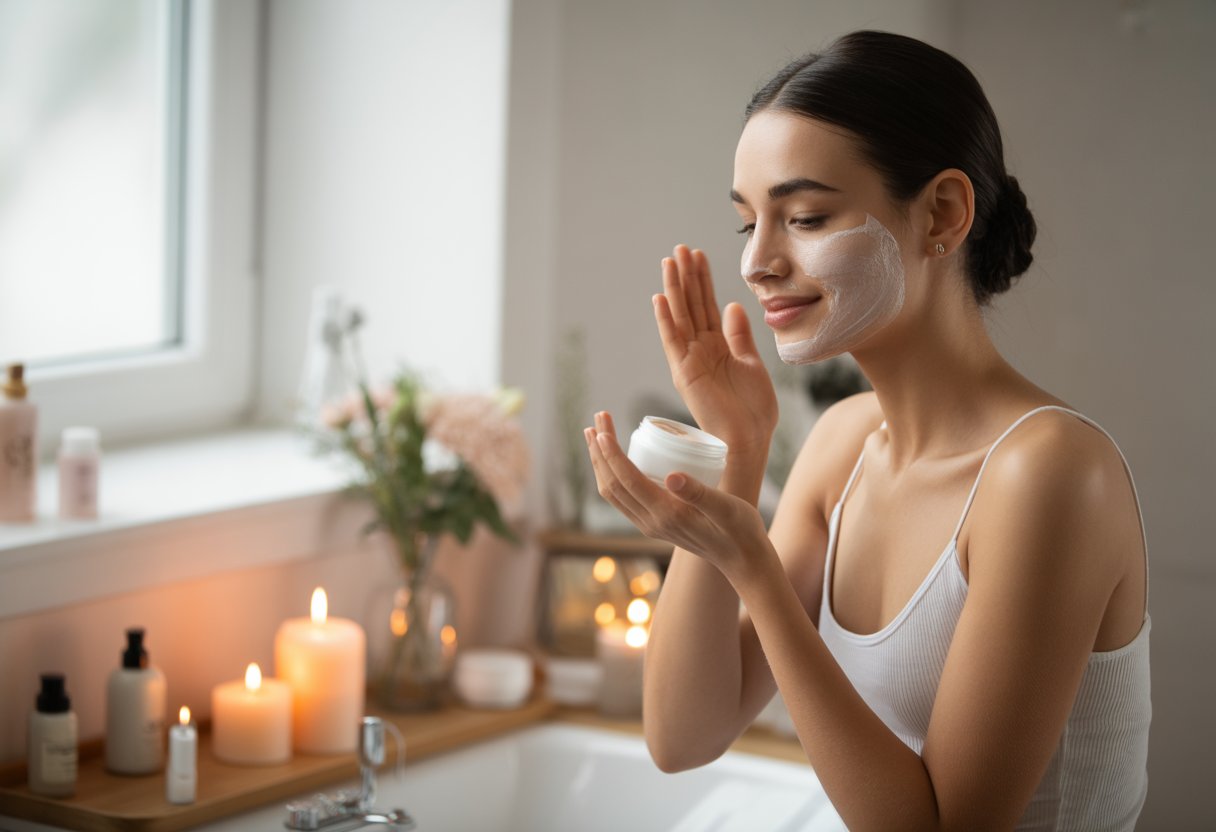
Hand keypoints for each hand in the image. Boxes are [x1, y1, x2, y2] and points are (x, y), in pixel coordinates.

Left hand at [586, 412, 774, 582]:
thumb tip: (672, 475)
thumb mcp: (727, 509)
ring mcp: (650, 525)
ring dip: (600, 463)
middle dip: (599, 451)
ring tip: (594, 435)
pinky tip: (612, 460)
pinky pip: (622, 498)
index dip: (612, 454)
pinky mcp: (653, 524)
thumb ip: (701, 493)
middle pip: (612, 484)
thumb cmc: (740, 530)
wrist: (742, 559)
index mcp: (667, 514)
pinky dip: (610, 475)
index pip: (628, 480)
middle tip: (596, 419)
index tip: (603, 430)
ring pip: (612, 493)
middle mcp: (651, 522)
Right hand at [656, 246, 777, 456]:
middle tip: (680, 248)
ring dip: (674, 289)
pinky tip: (660, 298)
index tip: (698, 255)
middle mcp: (700, 350)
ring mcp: (690, 360)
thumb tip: (734, 305)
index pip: (707, 305)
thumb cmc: (754, 410)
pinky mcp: (685, 374)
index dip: (702, 280)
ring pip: (680, 317)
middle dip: (685, 276)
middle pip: (690, 305)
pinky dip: (666, 320)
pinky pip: (673, 341)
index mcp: (717, 346)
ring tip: (670, 261)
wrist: (750, 439)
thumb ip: (740, 336)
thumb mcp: (752, 364)